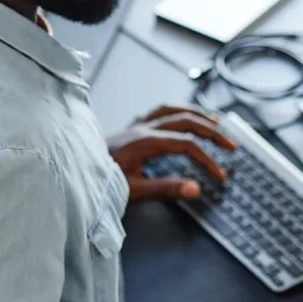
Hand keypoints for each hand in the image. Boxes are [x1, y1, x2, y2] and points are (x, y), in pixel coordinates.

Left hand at [108, 105, 236, 201]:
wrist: (72, 173)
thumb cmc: (99, 183)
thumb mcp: (133, 191)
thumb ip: (166, 189)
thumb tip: (195, 189)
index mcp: (143, 142)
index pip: (186, 145)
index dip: (207, 159)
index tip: (219, 175)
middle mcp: (140, 128)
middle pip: (185, 121)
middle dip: (212, 132)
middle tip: (230, 145)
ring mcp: (134, 126)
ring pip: (172, 110)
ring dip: (196, 114)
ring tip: (214, 122)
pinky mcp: (129, 128)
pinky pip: (158, 112)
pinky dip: (175, 112)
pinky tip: (181, 117)